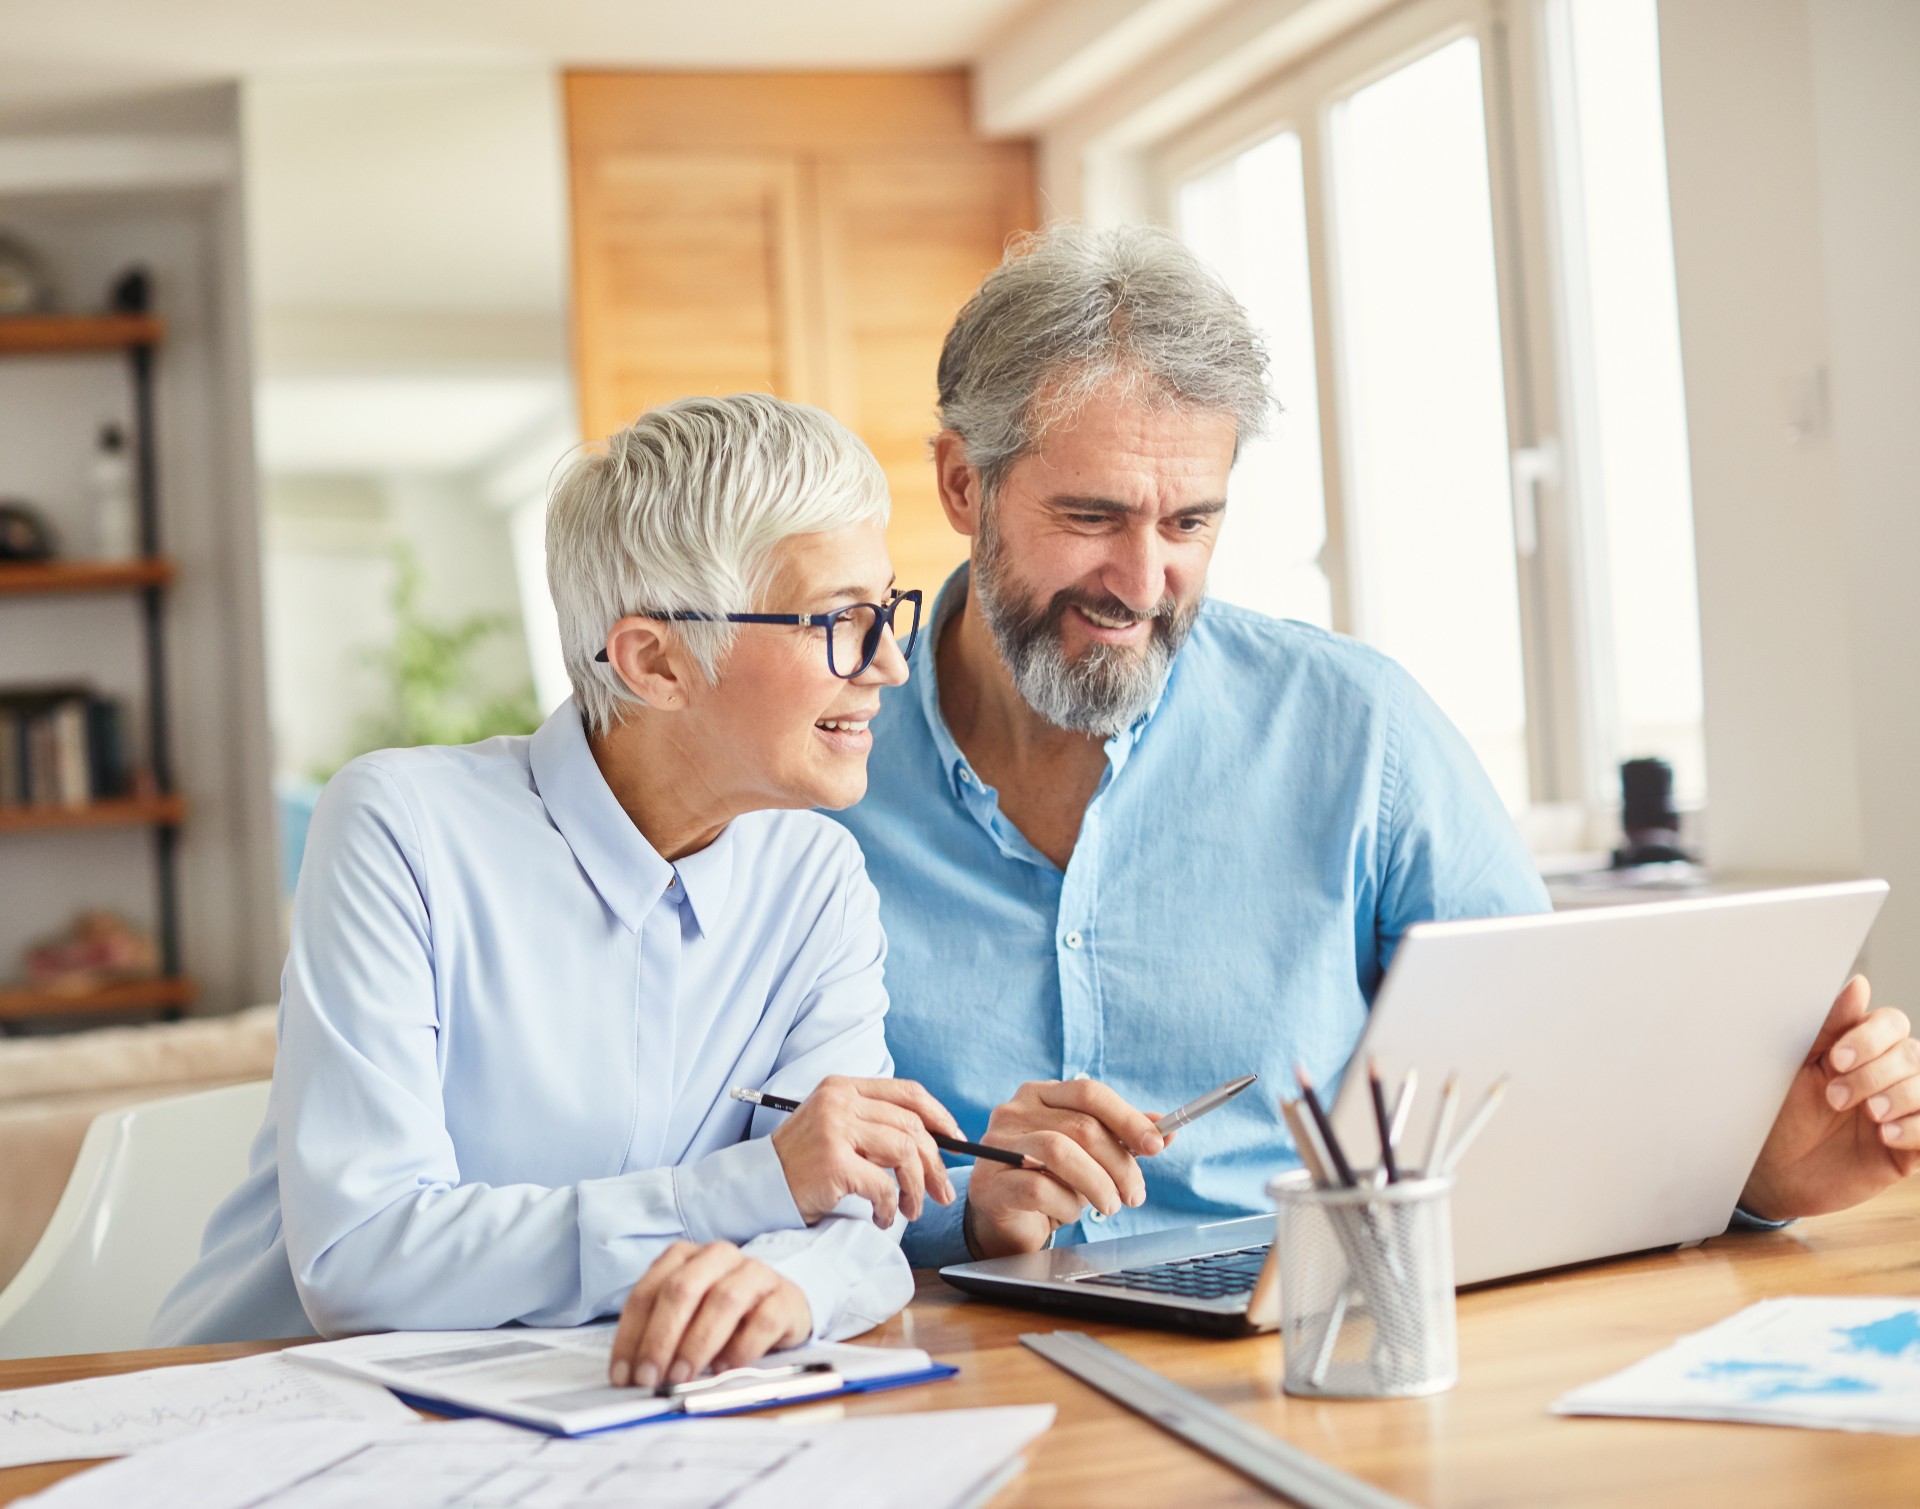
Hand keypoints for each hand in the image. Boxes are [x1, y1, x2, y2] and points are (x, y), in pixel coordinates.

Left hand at [607, 1240, 811, 1388]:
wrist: (780, 1308)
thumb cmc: (723, 1318)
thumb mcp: (686, 1319)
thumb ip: (661, 1337)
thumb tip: (634, 1376)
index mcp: (685, 1257)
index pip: (648, 1293)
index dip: (632, 1335)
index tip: (624, 1375)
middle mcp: (718, 1257)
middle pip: (682, 1289)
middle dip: (660, 1338)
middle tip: (650, 1378)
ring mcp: (755, 1273)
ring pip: (722, 1300)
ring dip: (697, 1344)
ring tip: (683, 1376)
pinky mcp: (785, 1296)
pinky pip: (763, 1319)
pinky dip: (741, 1348)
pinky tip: (726, 1368)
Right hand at [769, 1075, 960, 1226]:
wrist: (759, 1186)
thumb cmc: (803, 1163)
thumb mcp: (836, 1127)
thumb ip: (875, 1124)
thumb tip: (933, 1143)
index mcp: (844, 1087)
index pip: (908, 1092)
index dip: (939, 1116)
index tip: (956, 1140)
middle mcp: (841, 1102)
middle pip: (912, 1125)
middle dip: (935, 1163)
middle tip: (942, 1193)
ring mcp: (835, 1129)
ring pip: (904, 1153)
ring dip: (916, 1189)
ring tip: (910, 1210)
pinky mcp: (833, 1161)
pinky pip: (882, 1185)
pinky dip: (890, 1207)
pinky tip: (882, 1218)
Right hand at [964, 1078, 1168, 1259]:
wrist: (1005, 1222)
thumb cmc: (1049, 1182)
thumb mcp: (1089, 1156)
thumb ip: (1121, 1139)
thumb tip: (1166, 1131)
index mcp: (1040, 1095)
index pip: (1089, 1093)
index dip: (1127, 1118)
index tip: (1156, 1145)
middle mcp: (1014, 1111)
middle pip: (1081, 1126)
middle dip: (1119, 1163)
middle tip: (1135, 1194)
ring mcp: (997, 1146)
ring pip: (1059, 1152)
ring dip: (1097, 1183)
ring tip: (1111, 1205)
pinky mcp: (989, 1182)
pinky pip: (1038, 1188)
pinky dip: (1065, 1205)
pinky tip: (1069, 1213)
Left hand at [1742, 976, 1919, 1219]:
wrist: (1771, 1172)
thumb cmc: (1779, 1114)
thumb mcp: (1799, 1068)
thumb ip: (1830, 1027)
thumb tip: (1860, 984)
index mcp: (1860, 1049)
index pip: (1891, 1024)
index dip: (1869, 1038)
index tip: (1834, 1060)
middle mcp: (1887, 1076)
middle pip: (1910, 1054)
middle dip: (1874, 1073)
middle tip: (1835, 1098)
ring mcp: (1903, 1111)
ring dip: (1899, 1097)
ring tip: (1868, 1115)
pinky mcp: (1911, 1149)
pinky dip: (1916, 1128)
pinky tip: (1885, 1135)